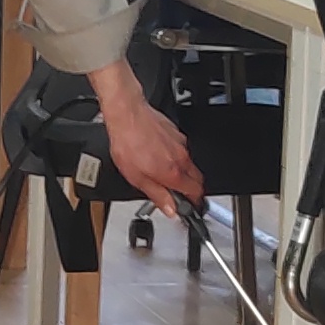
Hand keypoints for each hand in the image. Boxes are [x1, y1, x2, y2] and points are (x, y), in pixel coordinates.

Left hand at [87, 64, 202, 218]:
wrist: (127, 115)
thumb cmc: (128, 144)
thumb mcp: (137, 179)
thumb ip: (157, 196)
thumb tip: (171, 209)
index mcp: (174, 173)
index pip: (196, 193)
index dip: (194, 203)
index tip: (190, 207)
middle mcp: (182, 158)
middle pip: (197, 179)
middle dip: (191, 189)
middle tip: (179, 195)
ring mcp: (181, 144)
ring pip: (189, 164)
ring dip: (182, 173)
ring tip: (163, 175)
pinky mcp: (176, 133)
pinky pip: (181, 150)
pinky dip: (175, 158)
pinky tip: (159, 157)